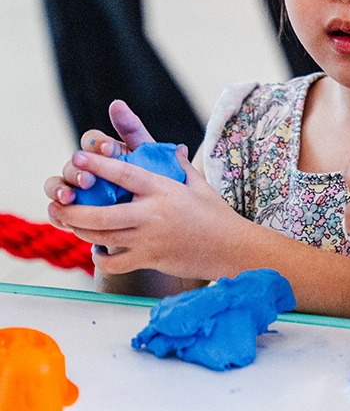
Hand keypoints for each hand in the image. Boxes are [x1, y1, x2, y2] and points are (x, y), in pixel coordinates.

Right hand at [43, 100, 156, 204]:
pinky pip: (57, 213)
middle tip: (88, 178)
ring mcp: (75, 190)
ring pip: (56, 185)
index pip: (92, 141)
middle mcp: (84, 168)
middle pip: (72, 163)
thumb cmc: (152, 180)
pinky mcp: (71, 214)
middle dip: (77, 169)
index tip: (110, 149)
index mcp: (103, 151)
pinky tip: (64, 217)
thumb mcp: (148, 155)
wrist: (159, 213)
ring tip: (69, 197)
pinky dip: (57, 214)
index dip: (98, 144)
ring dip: (58, 189)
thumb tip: (117, 103)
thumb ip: (133, 131)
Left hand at [46, 150, 244, 279]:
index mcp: (164, 190)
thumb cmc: (215, 213)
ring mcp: (149, 240)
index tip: (78, 156)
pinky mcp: (149, 260)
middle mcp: (152, 215)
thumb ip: (180, 166)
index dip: (99, 164)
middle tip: (58, 204)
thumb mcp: (199, 184)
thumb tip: (174, 148)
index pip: (125, 174)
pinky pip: (114, 262)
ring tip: (70, 222)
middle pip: (101, 215)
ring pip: (101, 237)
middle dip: (73, 210)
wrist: (231, 248)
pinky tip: (98, 248)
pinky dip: (101, 257)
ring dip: (80, 230)